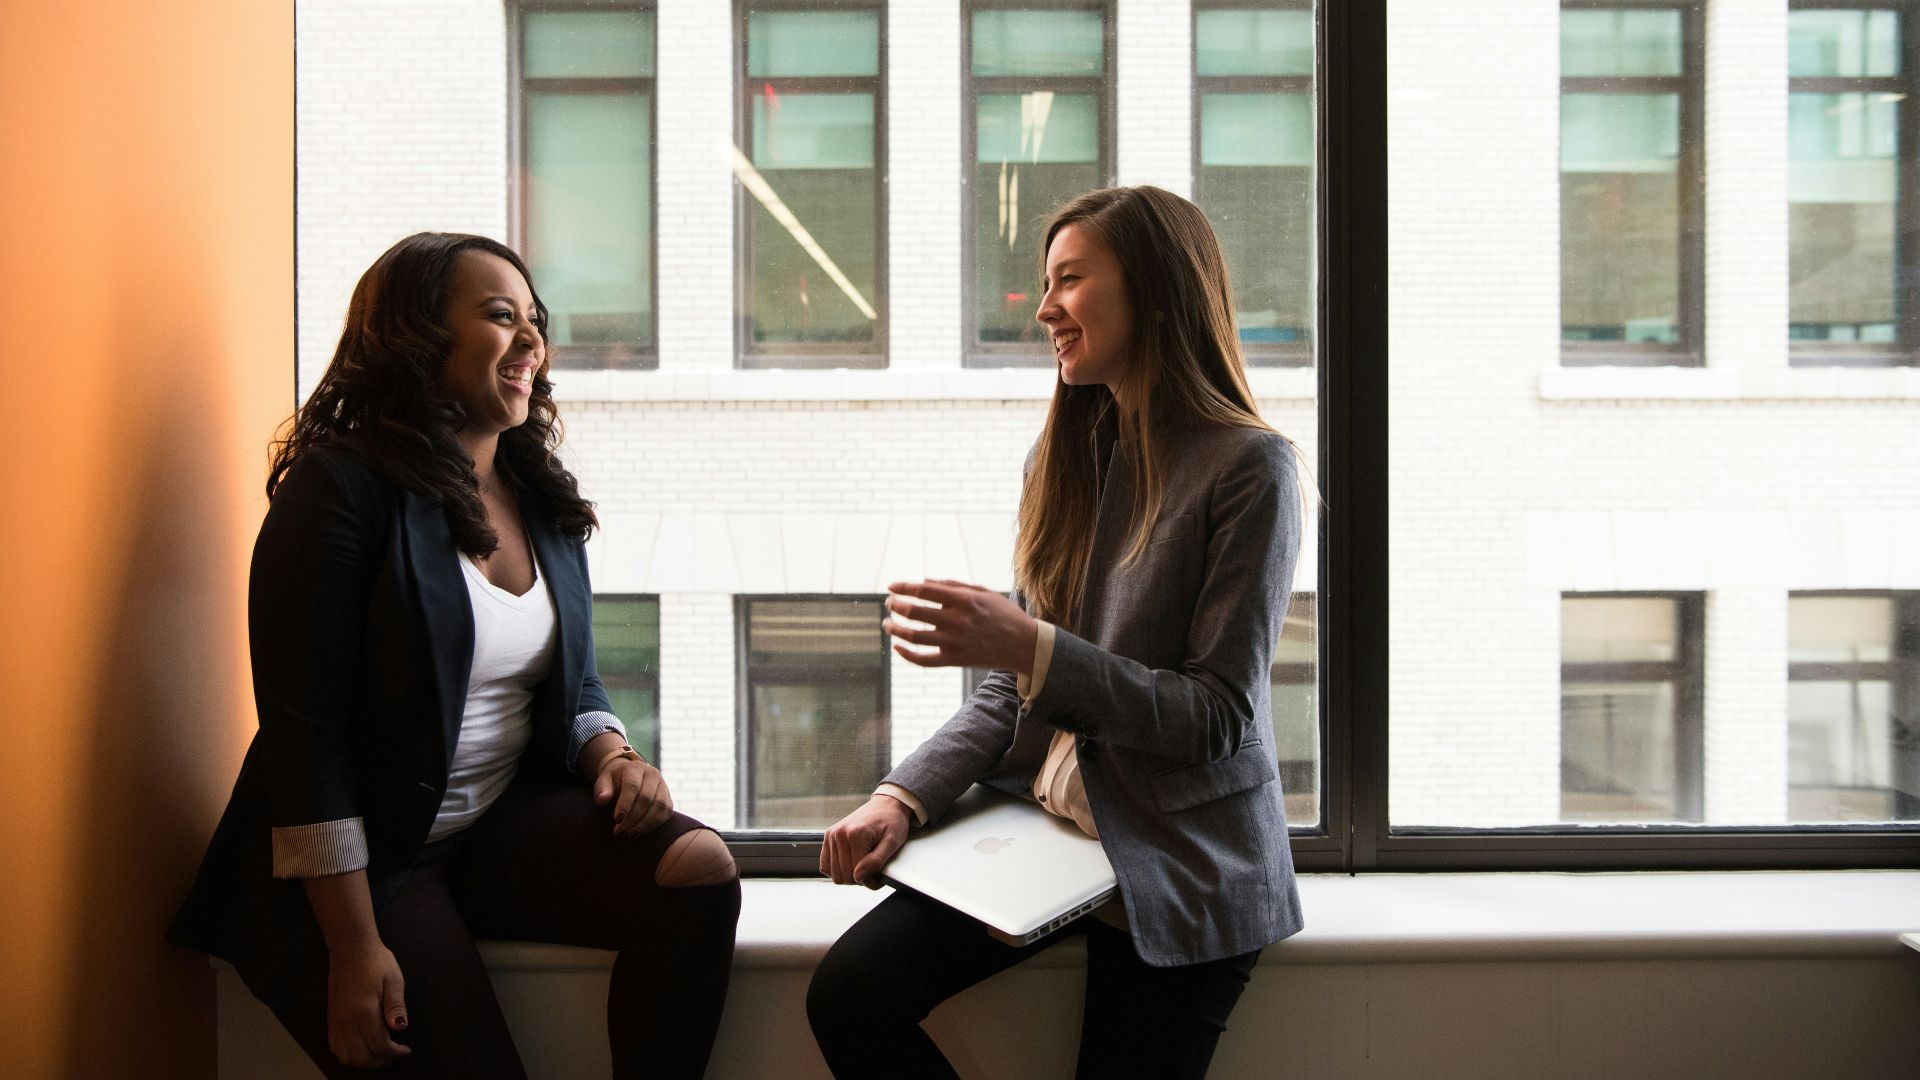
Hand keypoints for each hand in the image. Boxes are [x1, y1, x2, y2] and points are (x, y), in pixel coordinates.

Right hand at [324, 941, 409, 1068]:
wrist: (351, 949)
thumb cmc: (376, 961)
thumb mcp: (394, 979)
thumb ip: (396, 1006)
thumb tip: (400, 1027)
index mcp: (364, 1012)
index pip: (379, 1047)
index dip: (395, 1053)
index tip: (405, 1049)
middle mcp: (346, 1021)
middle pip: (362, 1058)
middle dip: (381, 1060)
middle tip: (394, 1052)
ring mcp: (336, 1021)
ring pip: (346, 1057)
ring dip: (364, 1060)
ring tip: (380, 1051)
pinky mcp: (331, 1019)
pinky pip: (335, 1047)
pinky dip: (349, 1054)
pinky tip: (362, 1045)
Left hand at [595, 756, 674, 836]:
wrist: (631, 776)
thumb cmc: (615, 781)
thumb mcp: (604, 781)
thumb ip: (602, 790)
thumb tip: (602, 800)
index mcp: (635, 768)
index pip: (632, 786)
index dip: (625, 804)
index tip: (617, 820)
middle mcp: (652, 774)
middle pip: (646, 797)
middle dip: (633, 817)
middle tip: (621, 832)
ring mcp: (663, 785)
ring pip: (659, 806)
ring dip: (644, 823)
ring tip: (630, 834)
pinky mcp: (668, 797)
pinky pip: (666, 812)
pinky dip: (654, 824)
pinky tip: (641, 831)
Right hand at [820, 794, 910, 887]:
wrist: (887, 804)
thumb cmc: (892, 822)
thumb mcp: (892, 842)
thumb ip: (876, 861)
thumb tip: (859, 876)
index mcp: (856, 834)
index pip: (857, 874)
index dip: (871, 880)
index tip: (879, 876)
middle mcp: (840, 834)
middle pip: (844, 876)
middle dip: (860, 879)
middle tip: (872, 870)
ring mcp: (832, 835)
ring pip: (834, 874)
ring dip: (849, 875)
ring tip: (862, 866)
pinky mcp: (828, 836)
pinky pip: (825, 866)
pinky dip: (837, 869)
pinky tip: (850, 863)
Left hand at [883, 579, 1037, 672]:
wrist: (1024, 645)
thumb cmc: (1003, 614)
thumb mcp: (982, 592)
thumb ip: (953, 585)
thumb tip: (924, 581)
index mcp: (963, 600)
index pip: (924, 590)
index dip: (903, 587)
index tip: (891, 586)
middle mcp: (957, 620)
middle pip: (914, 611)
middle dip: (896, 605)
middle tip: (889, 603)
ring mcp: (955, 642)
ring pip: (913, 636)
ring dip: (895, 629)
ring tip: (887, 624)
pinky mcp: (955, 660)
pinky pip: (924, 660)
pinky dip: (906, 655)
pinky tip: (897, 647)